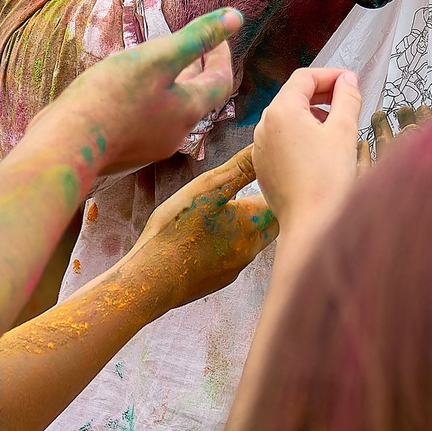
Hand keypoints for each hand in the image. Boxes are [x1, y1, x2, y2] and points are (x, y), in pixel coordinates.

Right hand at [40, 8, 241, 178]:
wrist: (65, 146)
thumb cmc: (111, 97)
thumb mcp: (157, 58)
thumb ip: (196, 38)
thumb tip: (236, 17)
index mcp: (188, 111)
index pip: (220, 81)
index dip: (221, 54)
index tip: (217, 33)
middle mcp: (174, 134)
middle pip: (196, 98)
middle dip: (197, 69)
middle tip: (194, 45)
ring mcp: (148, 146)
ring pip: (170, 110)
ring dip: (172, 84)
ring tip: (160, 62)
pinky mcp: (124, 151)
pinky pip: (146, 120)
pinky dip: (149, 99)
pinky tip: (128, 88)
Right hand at [112, 147, 276, 312]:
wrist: (151, 281)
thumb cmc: (176, 231)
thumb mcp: (206, 189)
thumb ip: (239, 168)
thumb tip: (262, 149)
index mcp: (251, 222)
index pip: (279, 200)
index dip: (276, 185)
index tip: (270, 173)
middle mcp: (251, 247)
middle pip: (272, 222)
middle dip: (267, 205)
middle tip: (257, 188)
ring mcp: (236, 267)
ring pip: (254, 241)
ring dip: (249, 226)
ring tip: (234, 211)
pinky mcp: (220, 279)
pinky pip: (235, 257)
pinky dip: (231, 244)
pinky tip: (212, 239)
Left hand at [252, 66, 361, 242]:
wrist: (311, 224)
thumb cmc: (328, 177)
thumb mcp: (344, 130)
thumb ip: (347, 97)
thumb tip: (348, 79)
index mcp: (281, 110)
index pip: (304, 77)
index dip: (330, 75)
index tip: (352, 82)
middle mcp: (264, 125)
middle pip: (294, 96)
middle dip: (322, 94)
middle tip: (348, 99)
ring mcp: (261, 147)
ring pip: (288, 118)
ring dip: (312, 114)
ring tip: (337, 125)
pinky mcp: (264, 166)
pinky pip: (282, 139)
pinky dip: (301, 135)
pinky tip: (321, 148)